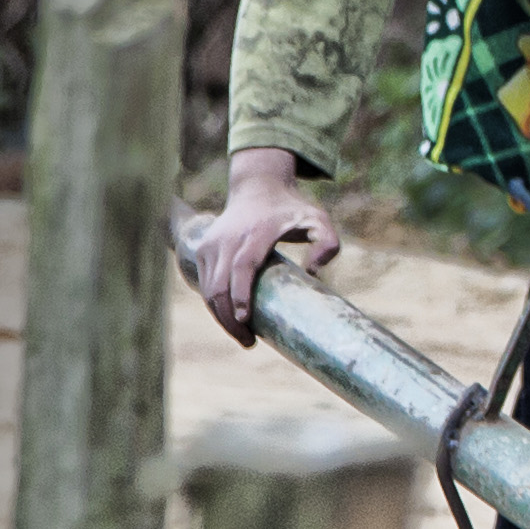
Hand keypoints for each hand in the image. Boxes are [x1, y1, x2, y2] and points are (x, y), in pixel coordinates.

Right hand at [196, 145, 341, 344]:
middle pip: (219, 285)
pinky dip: (214, 306)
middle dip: (230, 319)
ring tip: (243, 336)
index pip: (242, 266)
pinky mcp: (202, 249)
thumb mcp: (318, 220)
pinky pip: (203, 284)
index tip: (246, 320)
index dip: (241, 295)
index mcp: (256, 232)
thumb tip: (314, 275)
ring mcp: (211, 243)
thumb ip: (327, 243)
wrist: (257, 186)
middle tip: (249, 342)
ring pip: (208, 289)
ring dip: (221, 317)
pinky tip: (230, 320)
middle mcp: (228, 237)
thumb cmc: (291, 208)